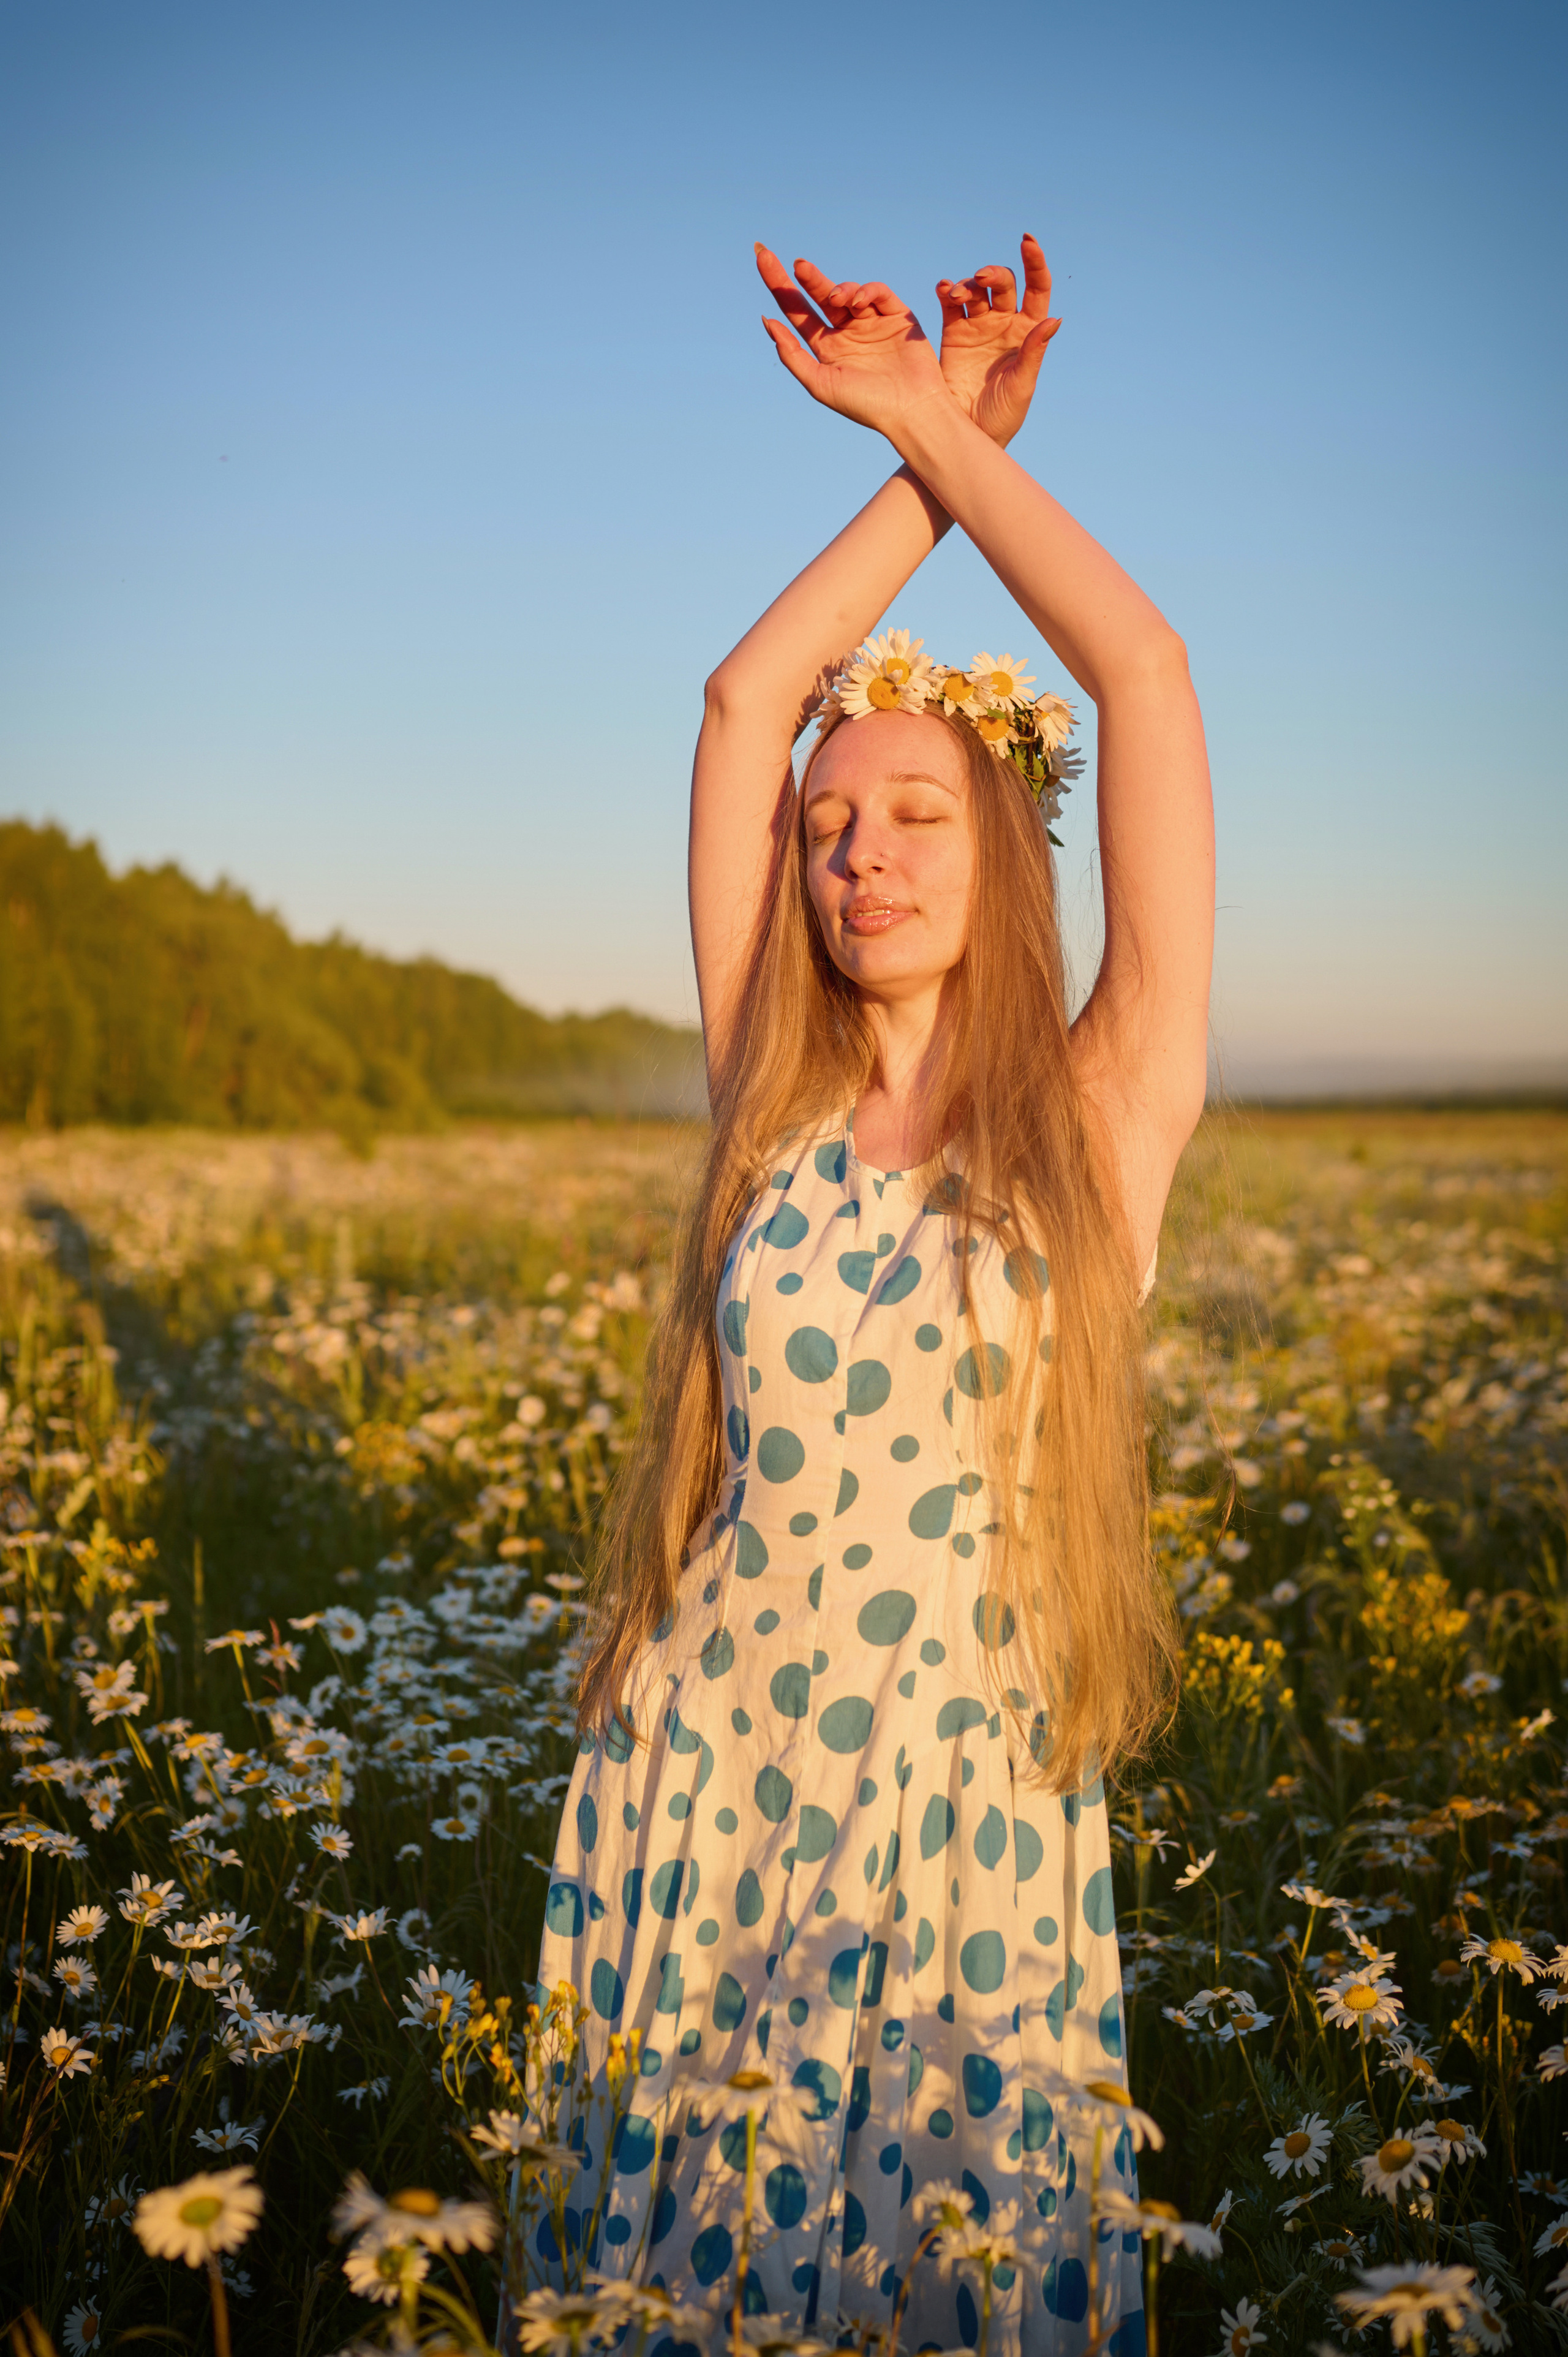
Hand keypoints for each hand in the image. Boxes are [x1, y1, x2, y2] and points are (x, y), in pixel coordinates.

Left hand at [755, 246, 950, 440]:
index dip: (780, 286)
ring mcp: (871, 322)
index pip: (798, 312)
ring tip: (836, 299)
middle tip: (797, 264)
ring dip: (838, 289)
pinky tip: (858, 302)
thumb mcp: (820, 383)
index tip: (763, 259)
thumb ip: (792, 354)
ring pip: (848, 292)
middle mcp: (846, 332)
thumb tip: (767, 321)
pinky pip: (878, 292)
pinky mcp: (896, 315)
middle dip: (807, 277)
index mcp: (826, 348)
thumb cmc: (865, 404)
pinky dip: (866, 291)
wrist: (911, 410)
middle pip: (820, 295)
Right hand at [935, 234, 1059, 446]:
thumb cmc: (1002, 416)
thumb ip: (1034, 352)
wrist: (967, 434)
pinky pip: (951, 305)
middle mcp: (1005, 324)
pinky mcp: (954, 334)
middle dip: (993, 275)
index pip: (1037, 288)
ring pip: (976, 291)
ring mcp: (979, 327)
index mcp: (1028, 332)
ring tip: (955, 296)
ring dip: (966, 285)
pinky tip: (943, 289)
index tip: (1028, 242)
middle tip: (981, 280)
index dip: (1035, 263)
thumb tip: (1055, 319)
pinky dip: (946, 291)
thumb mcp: (1022, 386)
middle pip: (1003, 284)